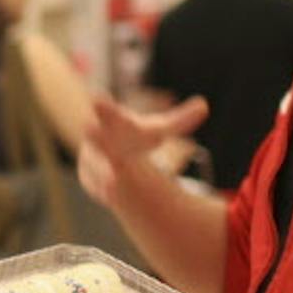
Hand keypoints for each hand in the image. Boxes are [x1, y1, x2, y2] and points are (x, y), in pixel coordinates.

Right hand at [78, 95, 208, 205]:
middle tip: (88, 125)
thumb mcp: (156, 130)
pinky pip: (96, 185)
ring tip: (112, 181)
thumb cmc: (135, 137)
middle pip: (96, 135)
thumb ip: (180, 120)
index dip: (105, 107)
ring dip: (103, 171)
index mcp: (115, 122)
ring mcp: (92, 158)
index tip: (98, 96)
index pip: (110, 113)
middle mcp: (98, 138)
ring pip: (96, 165)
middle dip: (94, 132)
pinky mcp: (90, 178)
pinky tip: (112, 196)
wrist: (107, 151)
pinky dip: (103, 189)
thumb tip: (204, 105)